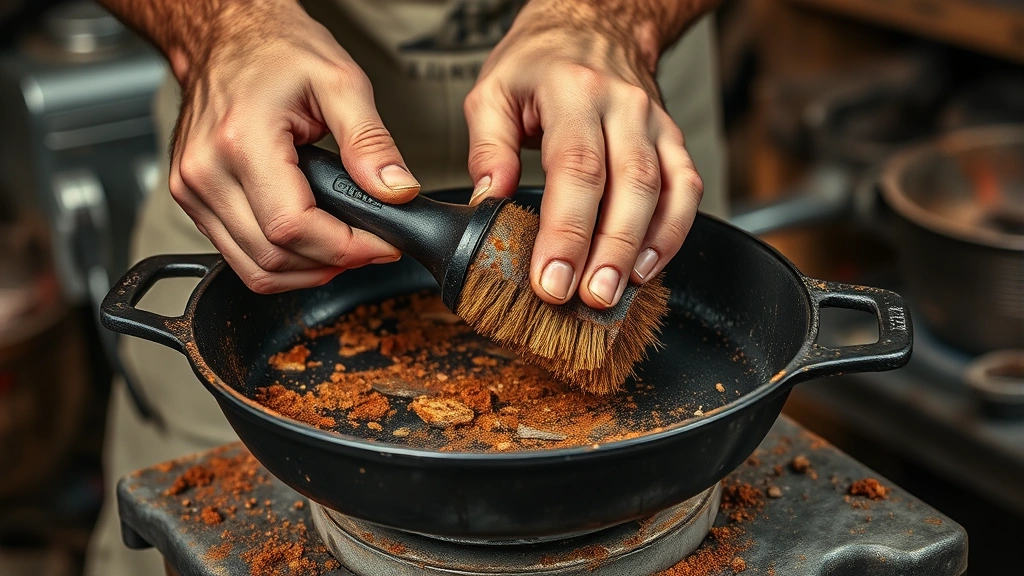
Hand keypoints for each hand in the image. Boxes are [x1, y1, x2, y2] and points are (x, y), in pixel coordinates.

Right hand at [167, 1, 419, 293]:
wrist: (226, 35)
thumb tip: (397, 192)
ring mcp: (192, 189)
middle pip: (274, 257)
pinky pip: (238, 256)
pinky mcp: (192, 200)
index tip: (383, 244)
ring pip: (255, 269)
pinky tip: (312, 241)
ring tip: (346, 247)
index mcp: (240, 141)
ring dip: (308, 271)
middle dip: (333, 263)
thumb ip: (371, 142)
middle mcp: (206, 172)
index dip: (346, 248)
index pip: (292, 227)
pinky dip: (281, 262)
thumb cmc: (277, 50)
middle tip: (372, 246)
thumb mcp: (340, 82)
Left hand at [464, 0, 704, 308]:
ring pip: (663, 192)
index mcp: (573, 92)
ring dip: (642, 250)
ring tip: (617, 294)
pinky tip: (649, 268)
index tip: (551, 278)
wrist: (595, 26)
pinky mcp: (673, 142)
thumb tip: (486, 201)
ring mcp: (655, 125)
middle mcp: (623, 107)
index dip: (566, 230)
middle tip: (587, 300)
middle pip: (627, 186)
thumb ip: (486, 147)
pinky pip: (687, 191)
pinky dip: (673, 234)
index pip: (575, 168)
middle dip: (607, 251)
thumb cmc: (540, 64)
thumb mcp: (493, 91)